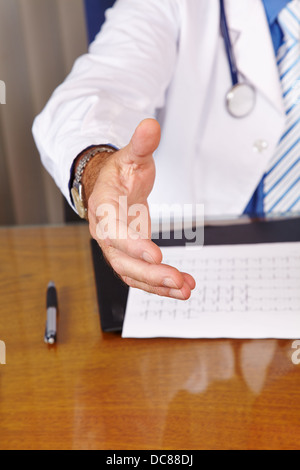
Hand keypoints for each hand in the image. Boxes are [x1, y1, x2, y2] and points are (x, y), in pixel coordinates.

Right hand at [87, 119, 195, 298]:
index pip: (113, 231)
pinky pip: (142, 275)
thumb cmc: (119, 173)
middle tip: (176, 280)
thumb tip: (151, 125)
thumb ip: (141, 145)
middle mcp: (106, 232)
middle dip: (149, 274)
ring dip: (158, 285)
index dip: (132, 245)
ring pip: (132, 273)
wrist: (110, 186)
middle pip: (122, 261)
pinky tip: (182, 286)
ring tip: (185, 289)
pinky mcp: (130, 255)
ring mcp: (117, 247)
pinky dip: (161, 284)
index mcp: (103, 208)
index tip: (155, 255)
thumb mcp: (131, 156)